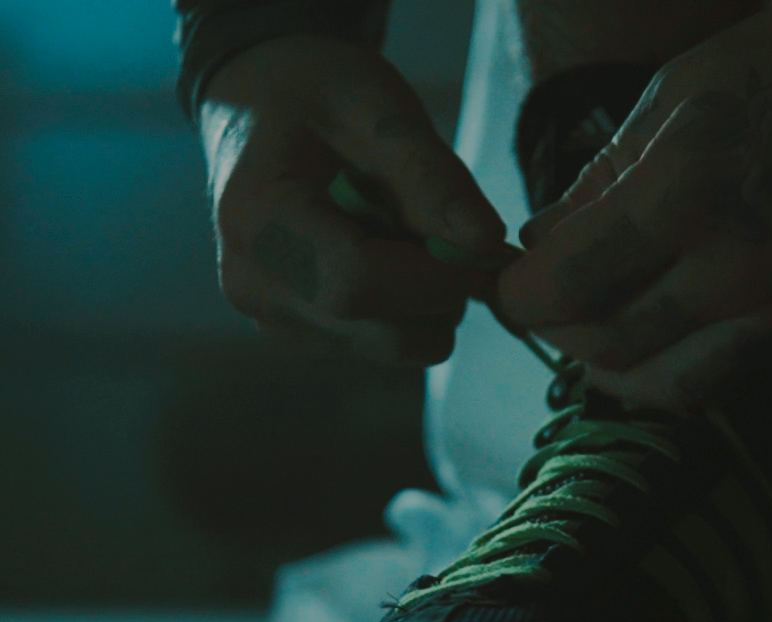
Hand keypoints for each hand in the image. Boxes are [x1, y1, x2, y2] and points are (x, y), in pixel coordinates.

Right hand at [200, 35, 504, 364]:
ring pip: (397, 347)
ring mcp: (277, 324)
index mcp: (258, 222)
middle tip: (448, 229)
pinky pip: (388, 347)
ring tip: (407, 235)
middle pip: (386, 332)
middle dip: (442, 290)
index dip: (437, 276)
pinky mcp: (306, 340)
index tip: (484, 247)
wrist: (259, 110)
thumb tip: (487, 245)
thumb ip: (434, 175)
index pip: (358, 284)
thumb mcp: (376, 104)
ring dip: (429, 302)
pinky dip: (410, 311)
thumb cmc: (317, 95)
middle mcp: (257, 289)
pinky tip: (388, 258)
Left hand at [499, 0, 771, 410]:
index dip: (520, 300)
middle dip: (561, 336)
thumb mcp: (681, 94)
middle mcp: (738, 268)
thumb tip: (541, 241)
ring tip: (601, 339)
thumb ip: (602, 181)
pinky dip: (681, 370)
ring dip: (619, 373)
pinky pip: (730, 379)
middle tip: (550, 311)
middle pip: (609, 351)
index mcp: (688, 190)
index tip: (508, 290)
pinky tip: (669, 333)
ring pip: (671, 390)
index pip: (566, 289)